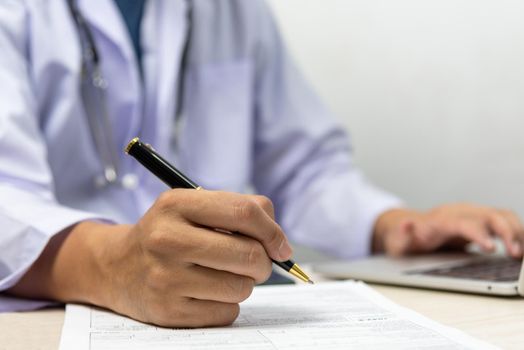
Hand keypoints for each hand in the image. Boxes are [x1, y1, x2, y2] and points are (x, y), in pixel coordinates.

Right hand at [8, 189, 291, 327]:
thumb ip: (240, 210)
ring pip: (241, 287)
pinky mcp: (167, 311)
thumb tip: (279, 242)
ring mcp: (164, 278)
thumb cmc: (170, 233)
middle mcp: (166, 239)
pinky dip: (227, 304)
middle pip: (248, 254)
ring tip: (222, 274)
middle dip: (263, 262)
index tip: (281, 246)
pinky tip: (207, 292)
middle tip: (255, 263)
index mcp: (176, 204)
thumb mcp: (194, 206)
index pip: (244, 213)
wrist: (117, 267)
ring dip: (243, 283)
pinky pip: (227, 312)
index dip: (273, 232)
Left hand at [372, 203, 523, 257]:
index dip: (478, 234)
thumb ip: (403, 235)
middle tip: (514, 253)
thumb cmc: (408, 239)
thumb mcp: (399, 242)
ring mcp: (472, 214)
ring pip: (500, 215)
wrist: (410, 230)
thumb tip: (405, 224)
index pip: (463, 223)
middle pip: (488, 215)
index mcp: (441, 220)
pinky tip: (520, 247)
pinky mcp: (480, 221)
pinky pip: (504, 221)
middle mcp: (459, 212)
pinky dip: (515, 231)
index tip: (491, 248)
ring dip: (515, 231)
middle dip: (505, 232)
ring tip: (520, 252)